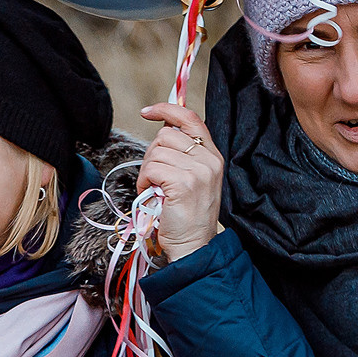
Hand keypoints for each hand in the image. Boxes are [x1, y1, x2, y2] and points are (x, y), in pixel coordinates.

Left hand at [136, 103, 224, 260]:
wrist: (194, 246)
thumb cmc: (187, 217)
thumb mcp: (193, 179)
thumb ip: (183, 156)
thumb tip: (162, 131)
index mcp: (212, 156)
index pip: (191, 119)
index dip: (167, 110)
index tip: (148, 111)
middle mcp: (208, 160)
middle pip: (165, 135)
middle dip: (152, 155)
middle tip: (154, 179)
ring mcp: (197, 171)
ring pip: (156, 152)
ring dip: (147, 172)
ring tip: (155, 190)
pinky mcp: (183, 183)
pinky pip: (151, 168)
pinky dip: (145, 182)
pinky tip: (153, 195)